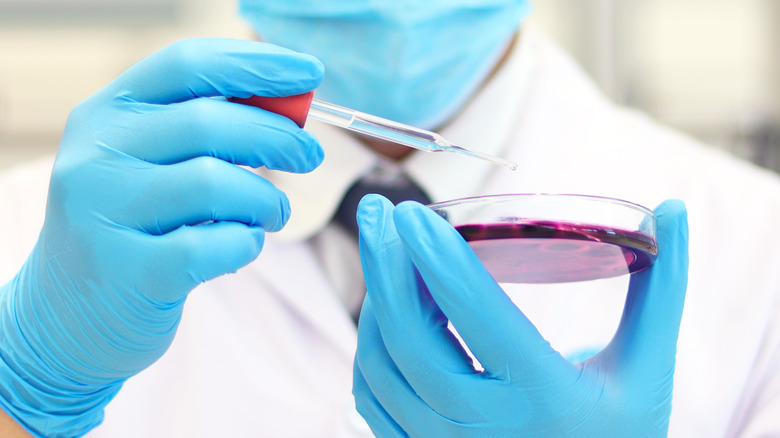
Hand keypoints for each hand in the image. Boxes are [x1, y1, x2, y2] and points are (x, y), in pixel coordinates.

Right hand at [0, 38, 322, 435]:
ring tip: (272, 214)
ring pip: (214, 183)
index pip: (188, 65)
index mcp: (107, 113)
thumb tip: (291, 104)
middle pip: (208, 122)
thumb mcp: (152, 162)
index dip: (258, 65)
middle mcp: (95, 155)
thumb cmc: (134, 227)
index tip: (310, 73)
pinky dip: (246, 243)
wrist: (67, 315)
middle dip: (277, 137)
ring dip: (265, 199)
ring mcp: (103, 215)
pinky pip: (212, 246)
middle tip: (308, 155)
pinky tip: (243, 246)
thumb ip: (207, 129)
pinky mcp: (127, 273)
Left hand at [353, 195, 687, 436]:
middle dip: (385, 267)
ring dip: (375, 304)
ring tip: (387, 257)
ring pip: (381, 368)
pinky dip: (371, 348)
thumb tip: (674, 208)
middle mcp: (487, 431)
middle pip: (410, 340)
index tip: (410, 211)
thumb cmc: (622, 432)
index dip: (437, 256)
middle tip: (377, 212)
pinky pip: (374, 400)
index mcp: (546, 398)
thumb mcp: (648, 366)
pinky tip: (384, 311)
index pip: (478, 314)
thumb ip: (662, 285)